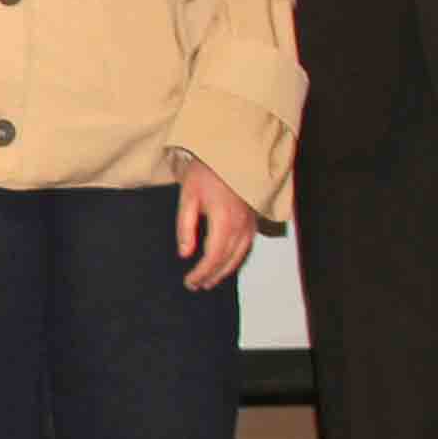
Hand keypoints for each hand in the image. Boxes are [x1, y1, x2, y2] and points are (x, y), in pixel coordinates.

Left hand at [170, 151, 259, 290]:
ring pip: (240, 255)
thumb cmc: (206, 172)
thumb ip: (185, 226)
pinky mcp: (253, 219)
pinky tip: (227, 263)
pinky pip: (247, 246)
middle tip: (197, 286)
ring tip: (210, 281)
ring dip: (225, 271)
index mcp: (224, 219)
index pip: (213, 256)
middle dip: (212, 275)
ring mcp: (250, 222)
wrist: (230, 153)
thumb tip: (184, 253)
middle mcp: (241, 224)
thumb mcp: (188, 196)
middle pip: (228, 259)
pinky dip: (236, 259)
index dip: (201, 272)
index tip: (189, 282)